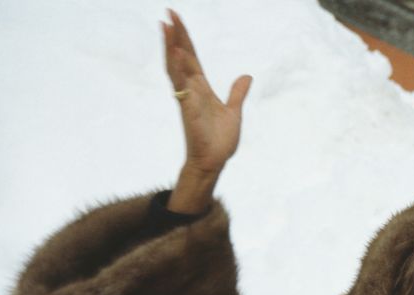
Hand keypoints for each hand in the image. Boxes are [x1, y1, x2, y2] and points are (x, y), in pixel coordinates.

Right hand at [161, 9, 250, 212]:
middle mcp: (191, 90)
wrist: (214, 161)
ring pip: (176, 67)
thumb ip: (237, 93)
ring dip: (171, 47)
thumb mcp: (233, 111)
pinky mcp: (188, 108)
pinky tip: (176, 54)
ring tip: (167, 26)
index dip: (185, 39)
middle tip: (169, 13)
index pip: (192, 58)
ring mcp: (187, 98)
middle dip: (176, 35)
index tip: (177, 20)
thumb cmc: (219, 140)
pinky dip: (178, 69)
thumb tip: (247, 77)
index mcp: (201, 88)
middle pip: (181, 56)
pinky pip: (181, 86)